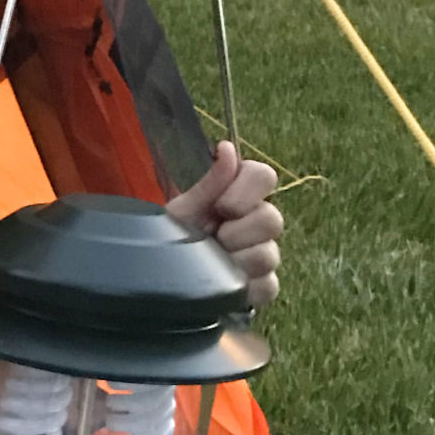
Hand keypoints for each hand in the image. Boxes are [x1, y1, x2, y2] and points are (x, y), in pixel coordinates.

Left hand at [165, 140, 282, 311]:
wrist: (161, 277)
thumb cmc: (173, 239)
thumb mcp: (182, 211)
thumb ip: (208, 183)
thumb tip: (227, 148)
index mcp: (238, 197)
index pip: (264, 176)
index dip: (247, 190)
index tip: (221, 206)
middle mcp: (256, 224)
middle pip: (273, 219)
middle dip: (238, 232)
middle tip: (214, 239)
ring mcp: (263, 256)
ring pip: (270, 255)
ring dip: (237, 261)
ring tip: (213, 263)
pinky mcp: (263, 287)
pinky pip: (269, 285)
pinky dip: (246, 286)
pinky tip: (226, 285)